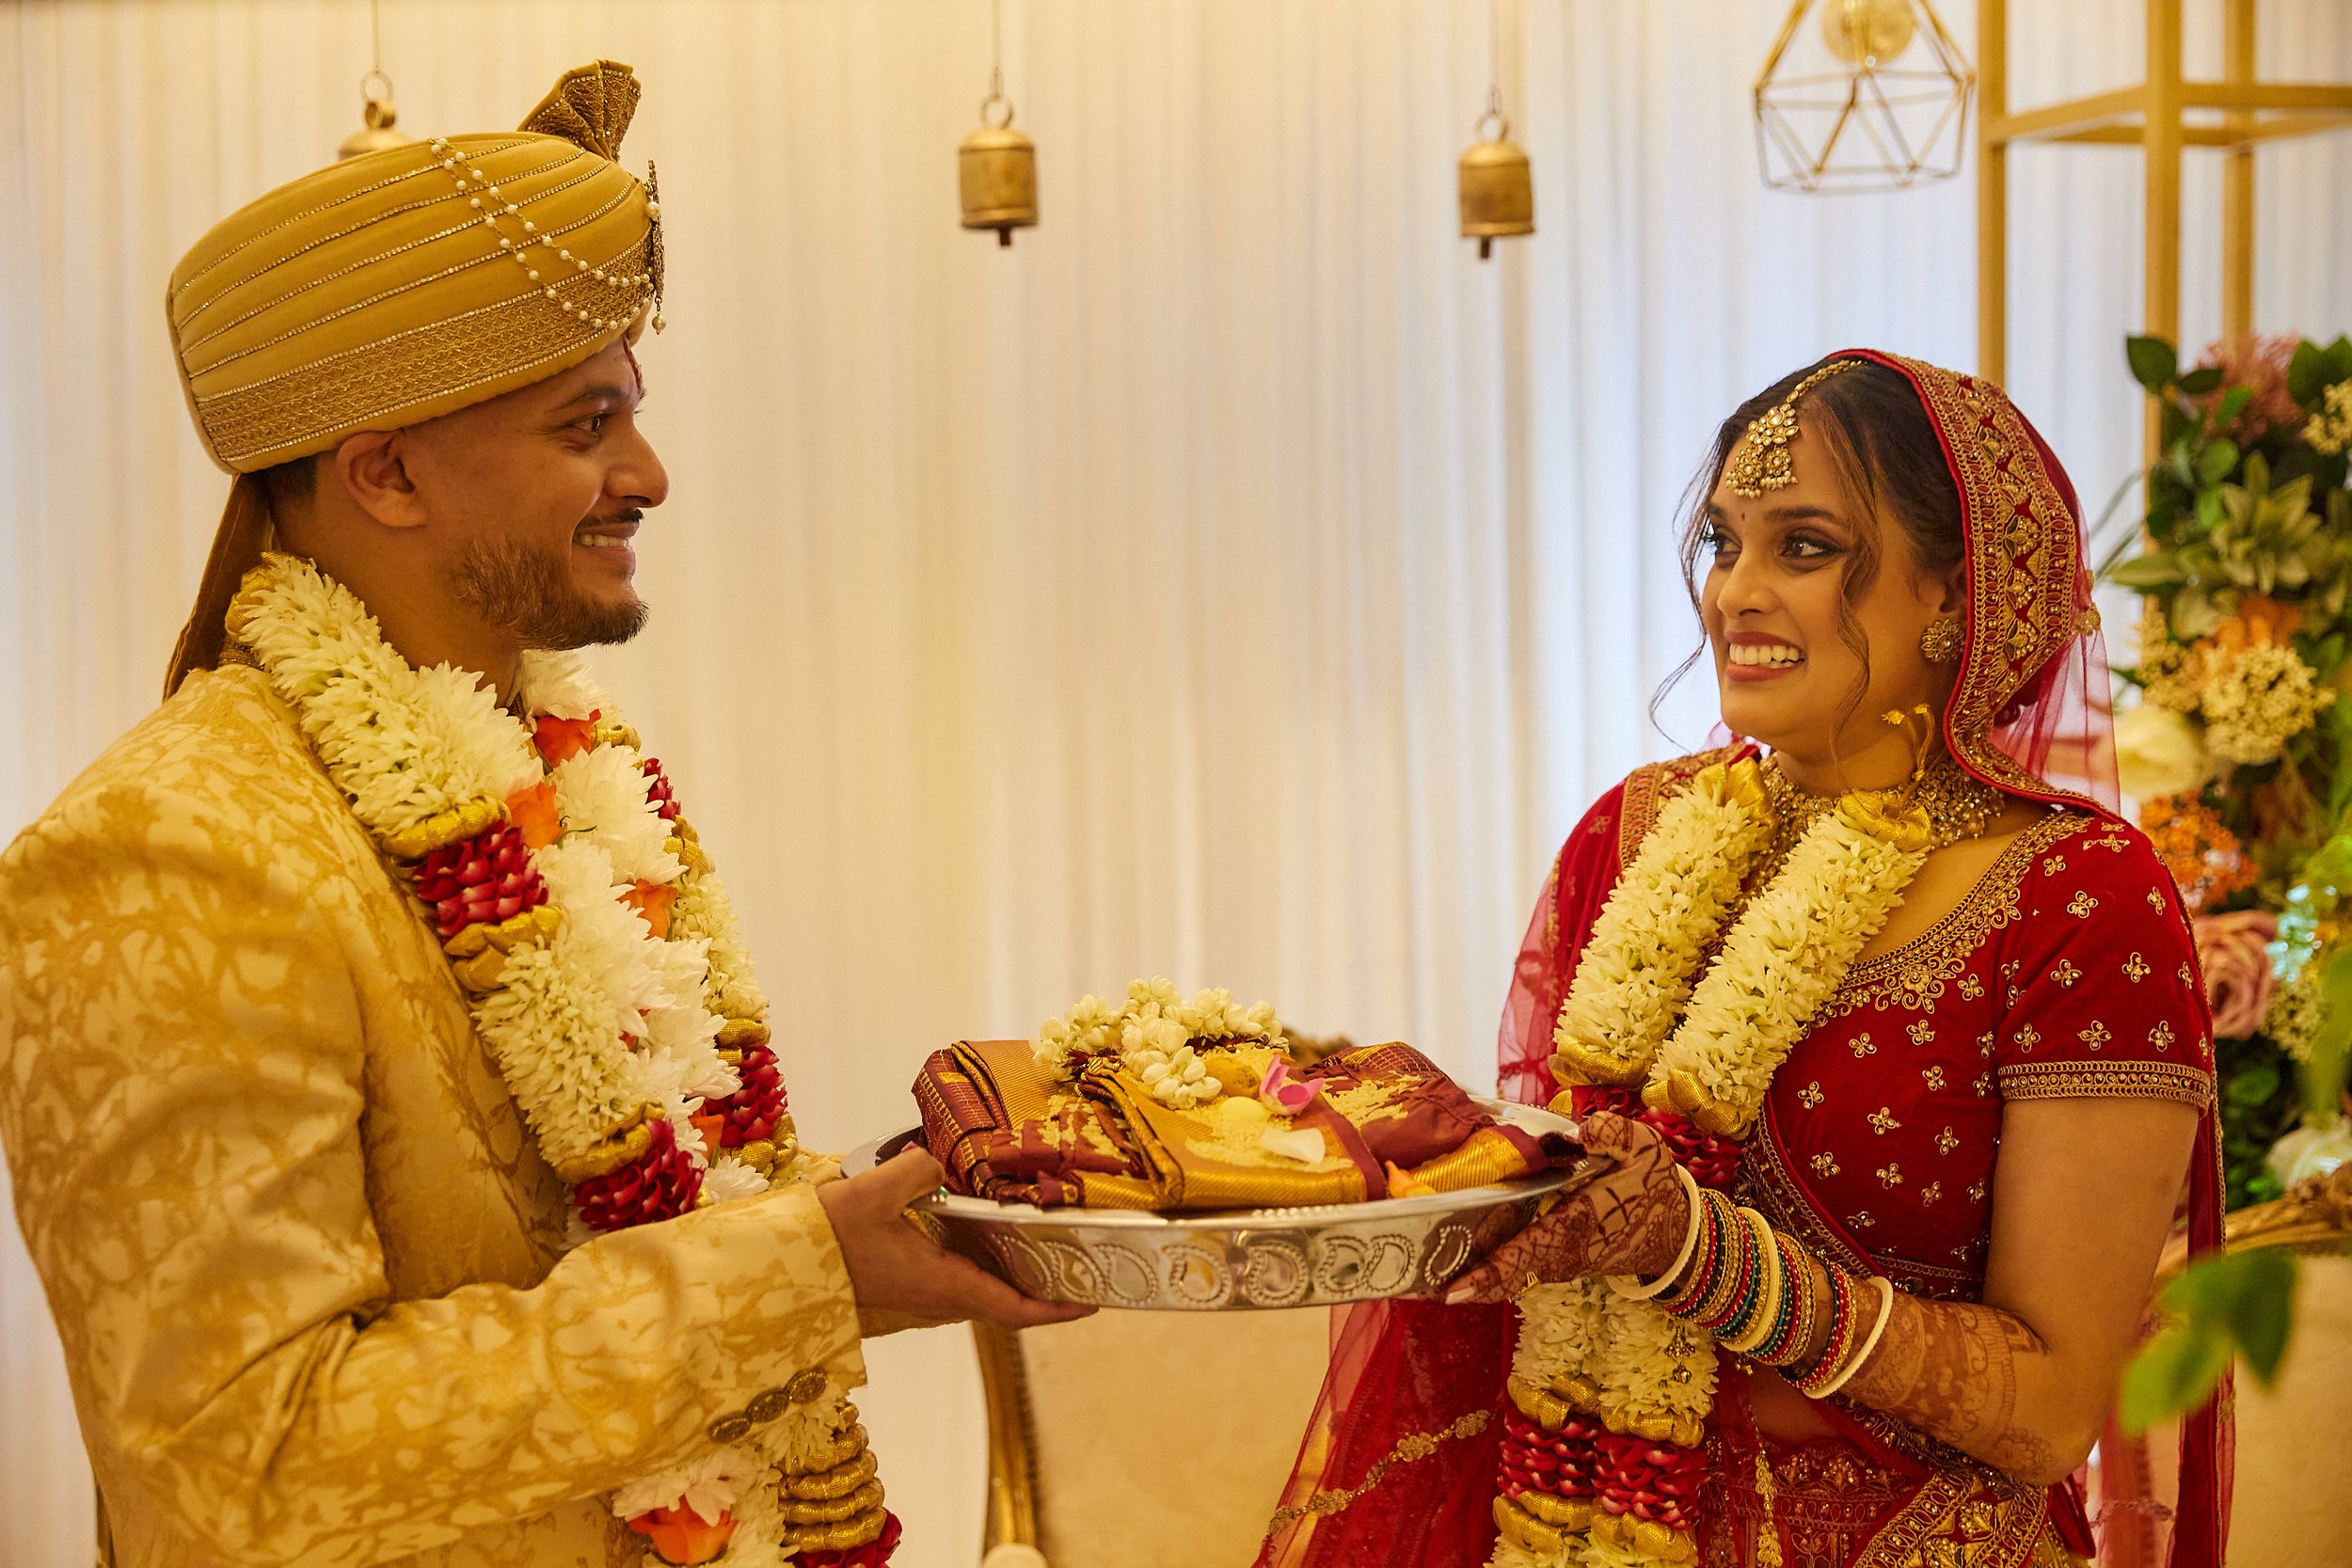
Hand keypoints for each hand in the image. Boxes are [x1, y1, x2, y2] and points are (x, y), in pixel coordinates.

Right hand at [816, 1148, 1095, 1329]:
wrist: (777, 1265)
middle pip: (1003, 1303)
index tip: (1091, 1300)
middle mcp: (935, 1300)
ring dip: (1012, 1276)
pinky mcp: (902, 1287)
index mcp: (940, 1285)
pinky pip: (955, 1281)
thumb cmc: (825, 1238)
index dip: (1055, 1309)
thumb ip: (917, 1169)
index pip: (1012, 1309)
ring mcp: (917, 1298)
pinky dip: (981, 1264)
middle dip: (1043, 1288)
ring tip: (1040, 1242)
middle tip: (1077, 1261)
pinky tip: (980, 1231)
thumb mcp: (872, 1193)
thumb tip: (942, 1159)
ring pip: (979, 1292)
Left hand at [1442, 1110, 1689, 1303]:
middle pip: (1505, 1272)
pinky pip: (1518, 1266)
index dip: (1489, 1272)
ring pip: (1509, 1272)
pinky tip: (1460, 1252)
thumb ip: (1614, 1134)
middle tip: (1415, 1281)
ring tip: (1425, 1266)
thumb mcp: (1644, 1149)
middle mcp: (1561, 1253)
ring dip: (1473, 1272)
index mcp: (1574, 1226)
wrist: (1677, 1231)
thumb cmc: (1653, 1187)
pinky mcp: (1559, 1261)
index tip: (1452, 1288)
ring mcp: (1559, 1262)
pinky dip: (1491, 1265)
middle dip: (1465, 1278)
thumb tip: (1582, 1129)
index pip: (1524, 1253)